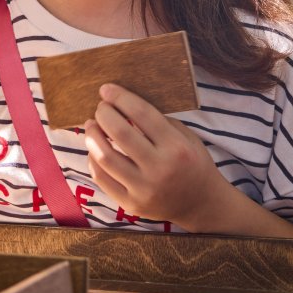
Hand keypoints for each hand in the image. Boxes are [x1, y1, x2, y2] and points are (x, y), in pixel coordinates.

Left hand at [83, 85, 227, 230]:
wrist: (201, 204)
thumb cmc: (192, 164)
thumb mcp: (186, 137)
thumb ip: (158, 122)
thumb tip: (124, 104)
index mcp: (176, 147)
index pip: (142, 113)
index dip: (120, 97)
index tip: (106, 89)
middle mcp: (160, 169)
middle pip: (120, 132)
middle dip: (104, 113)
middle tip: (101, 107)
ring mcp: (144, 189)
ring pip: (105, 157)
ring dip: (92, 135)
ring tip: (92, 125)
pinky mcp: (131, 203)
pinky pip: (102, 178)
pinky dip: (93, 159)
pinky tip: (95, 148)